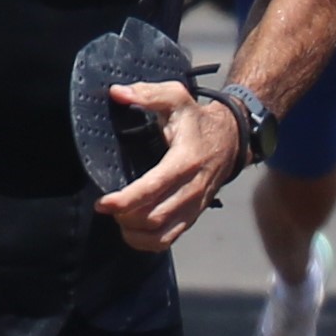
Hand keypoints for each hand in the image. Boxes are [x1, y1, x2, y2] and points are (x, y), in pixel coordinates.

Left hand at [95, 80, 242, 250]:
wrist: (232, 138)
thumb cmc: (197, 120)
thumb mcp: (177, 98)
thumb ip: (148, 94)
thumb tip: (117, 93)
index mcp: (184, 160)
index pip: (152, 189)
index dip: (125, 200)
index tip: (103, 202)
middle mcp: (192, 188)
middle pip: (153, 216)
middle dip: (124, 215)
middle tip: (108, 205)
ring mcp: (194, 205)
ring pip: (160, 233)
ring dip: (133, 231)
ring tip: (119, 217)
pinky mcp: (193, 216)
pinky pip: (168, 239)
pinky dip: (146, 242)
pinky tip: (132, 230)